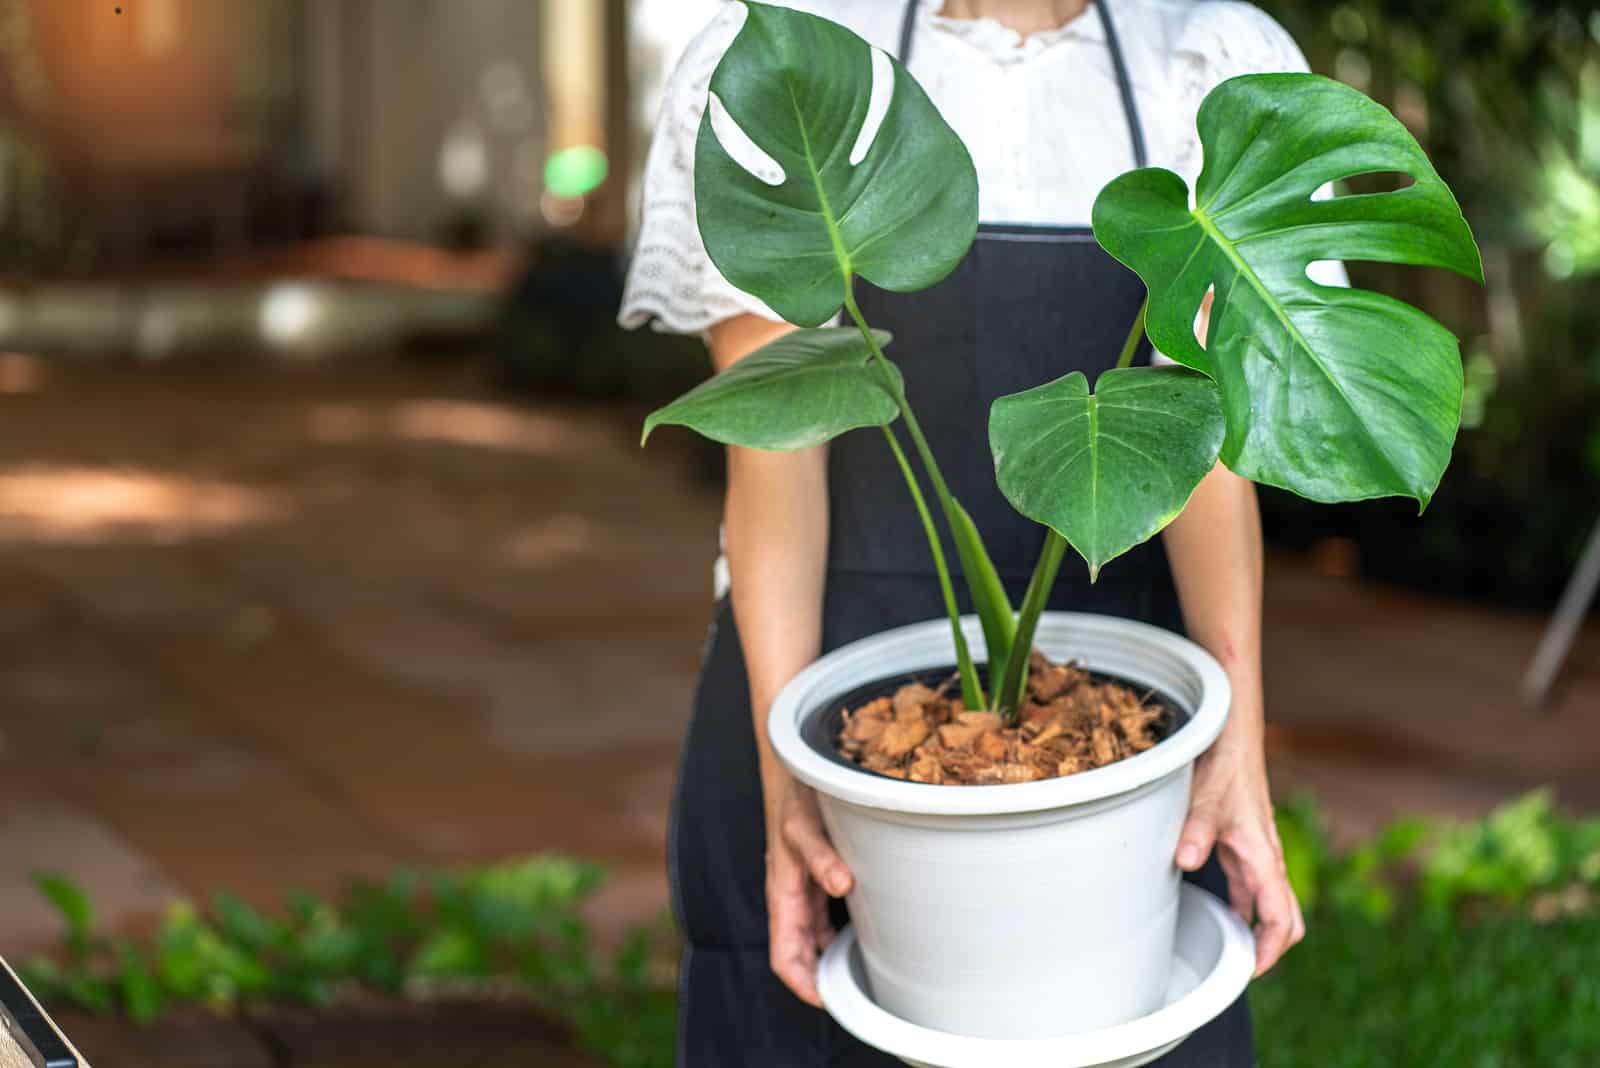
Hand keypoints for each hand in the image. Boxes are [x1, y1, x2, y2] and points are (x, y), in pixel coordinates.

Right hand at [765, 777, 853, 1005]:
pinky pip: (823, 918)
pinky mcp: (816, 877)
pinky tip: (861, 936)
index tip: (830, 1001)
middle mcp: (791, 898)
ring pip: (813, 940)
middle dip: (820, 981)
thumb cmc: (793, 798)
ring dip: (829, 961)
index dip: (804, 985)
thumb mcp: (803, 826)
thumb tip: (841, 883)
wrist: (791, 768)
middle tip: (858, 996)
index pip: (785, 958)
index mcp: (782, 895)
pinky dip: (837, 934)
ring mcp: (803, 889)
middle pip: (800, 956)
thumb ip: (820, 854)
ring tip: (864, 976)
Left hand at [1176, 744, 1304, 975]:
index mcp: (1265, 859)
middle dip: (1272, 948)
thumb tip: (1185, 861)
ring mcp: (1259, 855)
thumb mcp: (1204, 802)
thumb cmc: (1224, 770)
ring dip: (1258, 929)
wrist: (1233, 742)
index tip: (1250, 972)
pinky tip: (1225, 915)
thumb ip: (1195, 832)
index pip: (1279, 919)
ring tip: (1231, 952)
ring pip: (1271, 905)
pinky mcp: (1246, 846)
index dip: (1270, 951)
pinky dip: (1245, 908)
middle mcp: (1268, 861)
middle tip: (1242, 969)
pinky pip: (1253, 888)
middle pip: (1287, 919)